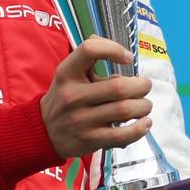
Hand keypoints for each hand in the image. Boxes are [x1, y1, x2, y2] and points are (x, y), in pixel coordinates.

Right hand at [40, 36, 152, 157]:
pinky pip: (122, 136)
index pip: (89, 50)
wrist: (44, 130)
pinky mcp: (90, 140)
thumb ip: (90, 55)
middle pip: (118, 87)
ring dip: (144, 106)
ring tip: (145, 105)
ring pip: (124, 110)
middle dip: (141, 86)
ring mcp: (81, 120)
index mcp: (67, 73)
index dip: (113, 49)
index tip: (127, 58)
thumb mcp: (68, 72)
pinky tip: (145, 122)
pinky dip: (140, 129)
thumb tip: (120, 51)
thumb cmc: (65, 95)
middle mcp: (72, 95)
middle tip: (145, 85)